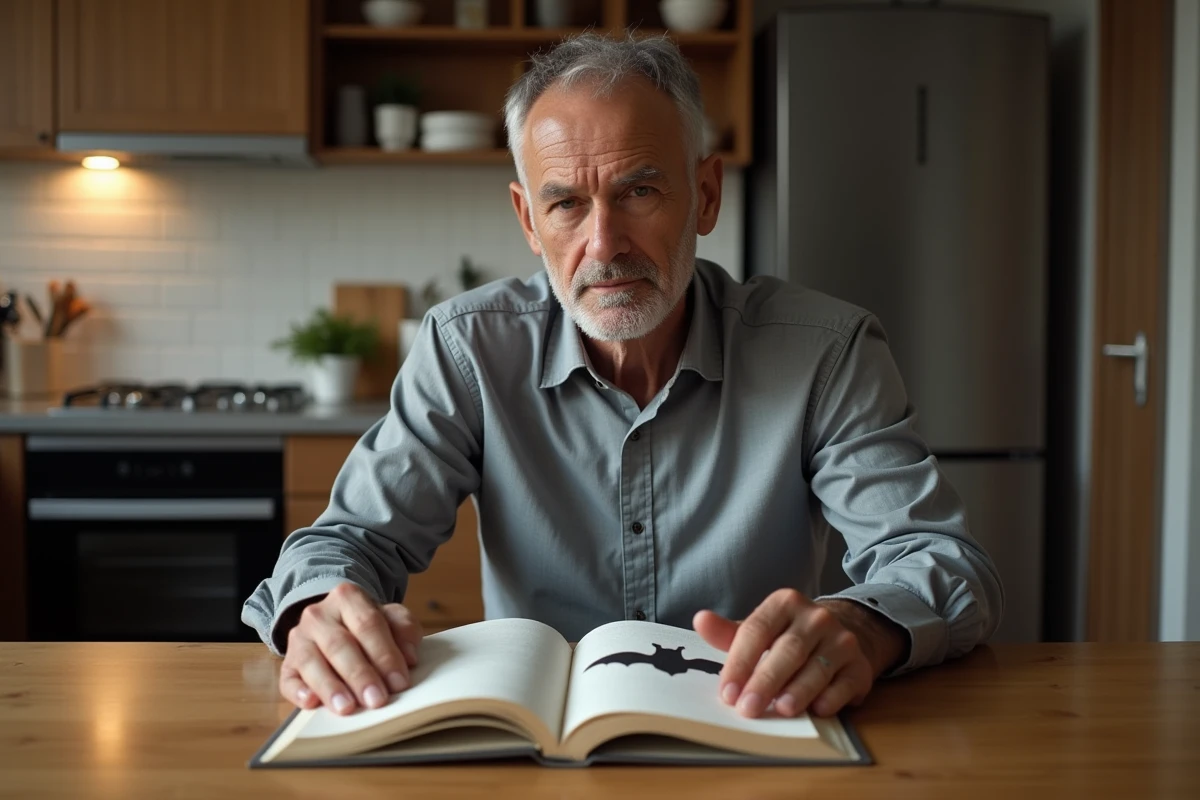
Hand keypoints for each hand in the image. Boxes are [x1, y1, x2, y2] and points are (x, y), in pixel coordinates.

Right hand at [278, 582, 422, 714]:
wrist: (334, 624)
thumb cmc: (368, 626)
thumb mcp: (391, 619)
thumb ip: (404, 630)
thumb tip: (409, 657)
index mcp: (348, 597)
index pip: (368, 624)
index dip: (385, 655)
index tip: (399, 682)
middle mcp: (318, 615)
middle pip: (339, 644)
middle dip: (360, 674)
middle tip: (377, 700)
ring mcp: (299, 638)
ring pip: (311, 661)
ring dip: (331, 687)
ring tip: (347, 707)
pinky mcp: (287, 664)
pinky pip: (288, 679)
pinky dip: (299, 692)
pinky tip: (312, 703)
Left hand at [694, 589, 906, 718]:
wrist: (843, 636)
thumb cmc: (789, 637)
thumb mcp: (759, 630)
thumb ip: (729, 632)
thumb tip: (700, 620)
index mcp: (784, 603)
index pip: (757, 630)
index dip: (740, 662)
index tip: (727, 692)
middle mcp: (816, 617)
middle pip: (788, 650)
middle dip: (766, 681)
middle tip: (747, 708)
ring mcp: (841, 640)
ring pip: (818, 667)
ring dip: (799, 690)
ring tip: (781, 710)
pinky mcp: (859, 666)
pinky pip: (845, 682)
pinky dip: (831, 697)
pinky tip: (817, 710)